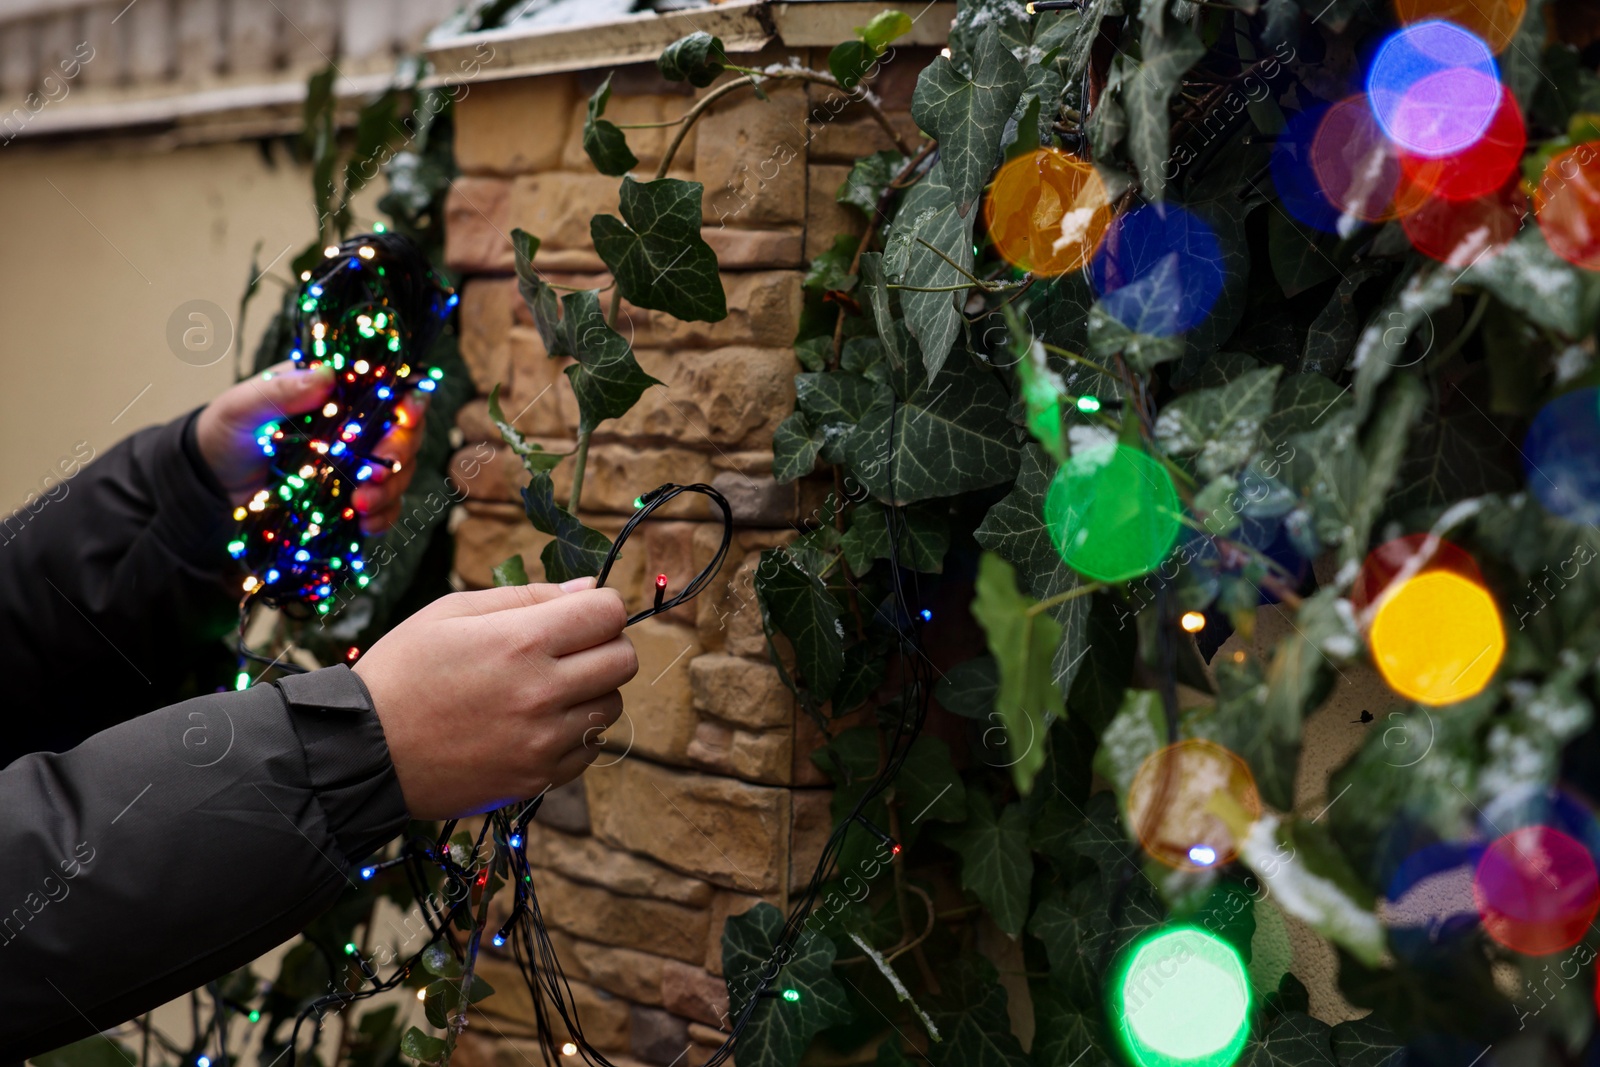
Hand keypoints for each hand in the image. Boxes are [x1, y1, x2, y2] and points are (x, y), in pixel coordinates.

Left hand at [194, 361, 427, 532]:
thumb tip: (327, 376)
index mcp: (338, 392)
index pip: (390, 389)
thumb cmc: (227, 431)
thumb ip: (282, 391)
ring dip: (390, 490)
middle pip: (405, 433)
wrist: (212, 481)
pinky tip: (365, 524)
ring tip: (361, 506)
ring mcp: (357, 463)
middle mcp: (357, 425)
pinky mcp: (352, 497)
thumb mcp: (245, 406)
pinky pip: (384, 507)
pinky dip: (382, 516)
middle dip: (399, 454)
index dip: (409, 400)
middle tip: (377, 474)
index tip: (407, 416)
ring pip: (399, 473)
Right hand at [352, 578, 636, 818]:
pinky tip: (538, 724)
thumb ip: (526, 596)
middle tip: (567, 649)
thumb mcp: (451, 612)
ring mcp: (543, 741)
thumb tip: (584, 589)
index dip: (599, 606)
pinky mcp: (537, 778)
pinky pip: (590, 749)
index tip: (578, 613)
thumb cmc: (402, 672)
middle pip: (624, 659)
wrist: (363, 752)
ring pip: (612, 706)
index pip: (609, 613)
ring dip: (592, 692)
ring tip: (548, 689)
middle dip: (604, 646)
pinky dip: (576, 733)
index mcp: (522, 642)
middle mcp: (542, 692)